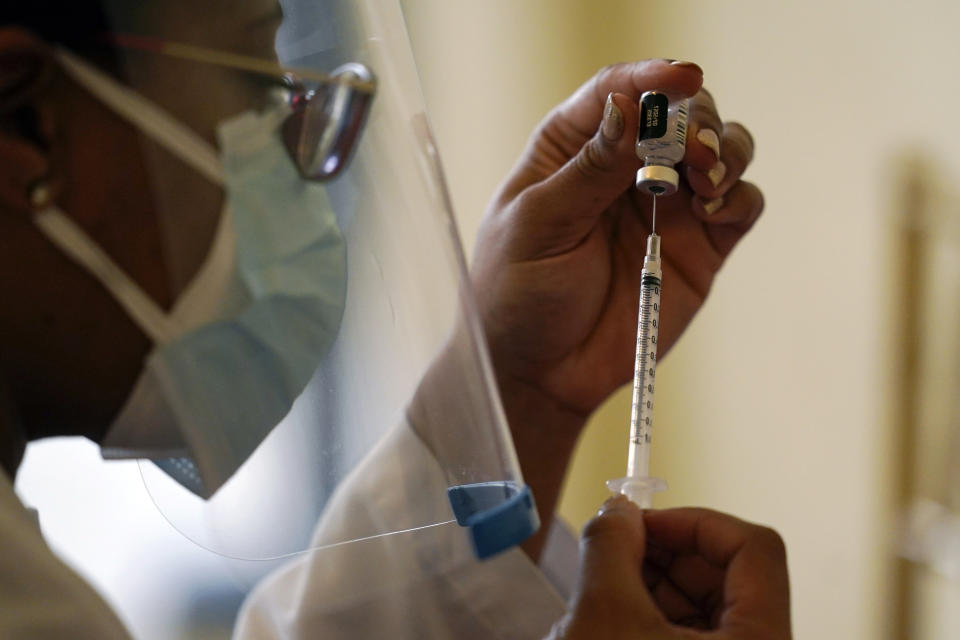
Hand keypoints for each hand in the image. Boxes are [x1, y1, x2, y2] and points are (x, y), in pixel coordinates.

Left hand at [472, 59, 761, 418]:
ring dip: (725, 151)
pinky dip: (740, 196)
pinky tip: (714, 210)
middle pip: (680, 113)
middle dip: (695, 121)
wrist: (541, 372)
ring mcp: (667, 207)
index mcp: (573, 150)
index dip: (652, 77)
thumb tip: (628, 106)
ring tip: (706, 181)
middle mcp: (625, 168)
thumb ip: (587, 170)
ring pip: (720, 150)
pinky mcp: (699, 247)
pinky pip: (740, 205)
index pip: (617, 92)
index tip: (682, 78)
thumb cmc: (519, 294)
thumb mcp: (539, 227)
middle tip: (693, 153)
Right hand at [549, 497, 791, 639]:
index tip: (645, 520)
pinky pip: (685, 632)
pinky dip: (646, 615)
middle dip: (663, 553)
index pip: (755, 548)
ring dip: (648, 584)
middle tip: (615, 546)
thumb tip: (618, 509)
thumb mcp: (604, 614)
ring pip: (702, 605)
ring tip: (600, 592)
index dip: (696, 521)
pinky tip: (607, 620)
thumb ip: (612, 546)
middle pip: (725, 574)